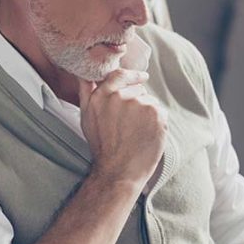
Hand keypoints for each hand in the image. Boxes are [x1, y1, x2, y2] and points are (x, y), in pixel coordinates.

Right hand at [78, 69, 166, 185]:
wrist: (118, 171)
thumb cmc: (102, 147)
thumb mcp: (86, 117)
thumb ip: (86, 92)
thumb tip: (83, 73)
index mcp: (102, 96)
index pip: (120, 75)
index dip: (133, 76)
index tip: (142, 76)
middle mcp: (120, 97)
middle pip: (138, 89)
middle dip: (138, 102)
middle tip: (130, 125)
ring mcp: (139, 104)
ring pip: (150, 101)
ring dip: (148, 113)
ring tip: (137, 131)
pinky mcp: (156, 113)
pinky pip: (161, 111)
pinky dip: (158, 122)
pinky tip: (148, 134)